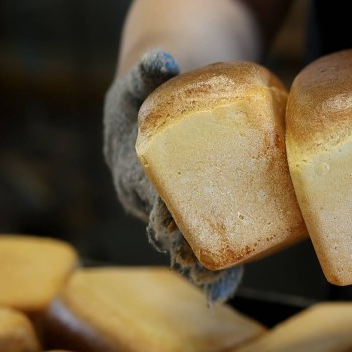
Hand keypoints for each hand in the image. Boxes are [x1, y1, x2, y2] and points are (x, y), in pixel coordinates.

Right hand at [103, 49, 243, 302]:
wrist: (155, 100)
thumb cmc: (154, 86)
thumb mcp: (146, 75)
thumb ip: (150, 69)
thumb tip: (163, 59)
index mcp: (131, 165)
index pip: (145, 190)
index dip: (157, 205)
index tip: (168, 219)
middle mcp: (144, 195)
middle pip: (160, 224)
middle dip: (178, 243)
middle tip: (196, 258)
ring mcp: (165, 210)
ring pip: (178, 243)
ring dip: (195, 265)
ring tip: (214, 285)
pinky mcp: (190, 215)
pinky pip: (201, 245)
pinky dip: (210, 270)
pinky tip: (220, 293)